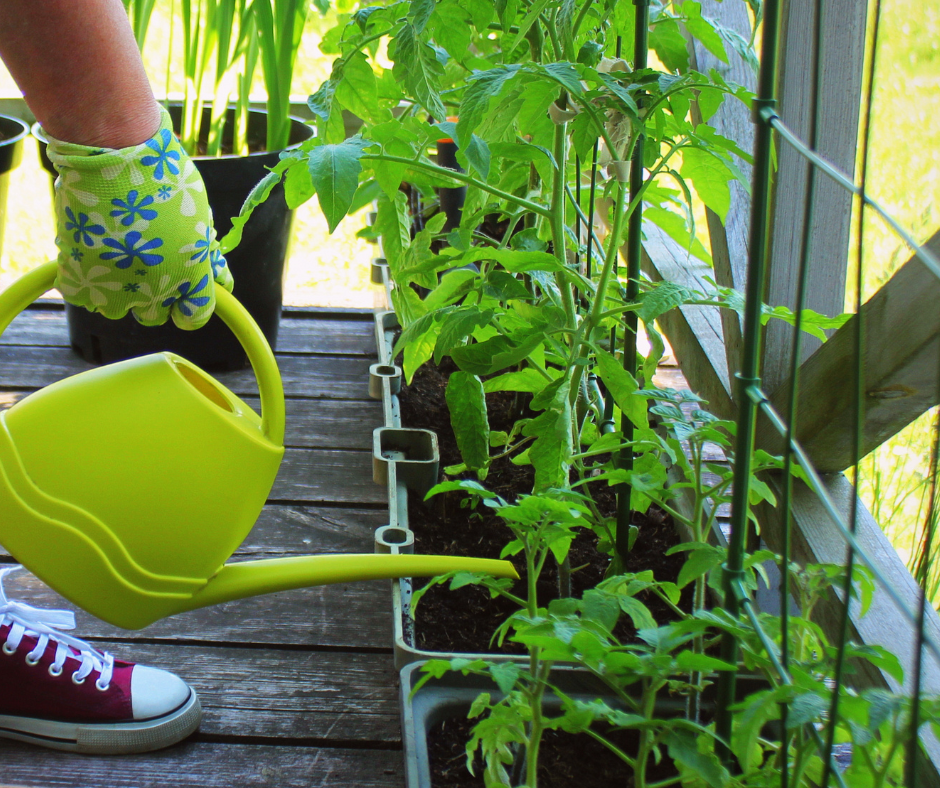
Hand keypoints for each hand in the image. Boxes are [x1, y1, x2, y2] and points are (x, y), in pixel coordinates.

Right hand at [46, 106, 233, 329]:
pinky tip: (94, 254)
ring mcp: (116, 289)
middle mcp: (156, 292)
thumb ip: (208, 256)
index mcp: (190, 278)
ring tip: (118, 253)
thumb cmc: (163, 180)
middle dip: (155, 295)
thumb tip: (224, 281)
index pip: (196, 317)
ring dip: (120, 289)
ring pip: (120, 309)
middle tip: (148, 260)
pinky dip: (89, 281)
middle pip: (156, 315)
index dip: (192, 305)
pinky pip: (86, 297)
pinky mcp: (81, 279)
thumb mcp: (200, 217)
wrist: (114, 155)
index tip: (186, 290)